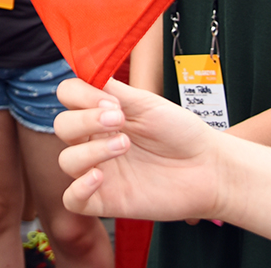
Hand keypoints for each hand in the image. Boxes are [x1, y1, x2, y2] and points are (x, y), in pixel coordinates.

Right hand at [53, 77, 226, 221]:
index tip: (110, 100)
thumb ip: (113, 89)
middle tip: (118, 119)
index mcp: (102, 113)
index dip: (81, 95)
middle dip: (85, 120)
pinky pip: (72, 199)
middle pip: (62, 126)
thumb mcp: (147, 103)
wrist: (208, 167)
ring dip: (91, 150)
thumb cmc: (181, 133)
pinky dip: (79, 187)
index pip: (68, 96)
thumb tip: (86, 70)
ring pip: (65, 160)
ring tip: (124, 145)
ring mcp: (98, 170)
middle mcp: (95, 140)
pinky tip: (100, 177)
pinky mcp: (104, 200)